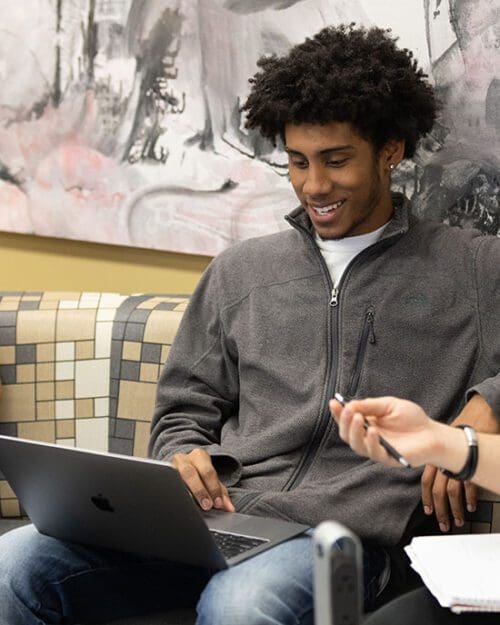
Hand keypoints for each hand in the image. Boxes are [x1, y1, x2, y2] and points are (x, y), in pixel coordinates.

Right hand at [171, 448, 234, 511]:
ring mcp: (171, 466)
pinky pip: (169, 486)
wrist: (180, 464)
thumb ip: (221, 492)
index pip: (207, 472)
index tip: (218, 503)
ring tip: (193, 506)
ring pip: (176, 479)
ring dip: (186, 494)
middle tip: (207, 506)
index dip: (213, 488)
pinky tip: (180, 503)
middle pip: (191, 473)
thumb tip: (230, 508)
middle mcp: (184, 459)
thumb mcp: (210, 479)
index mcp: (199, 456)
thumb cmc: (199, 473)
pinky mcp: (163, 476)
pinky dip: (175, 495)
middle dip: (200, 491)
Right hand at [330, 396, 435, 466]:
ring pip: (357, 445)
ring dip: (354, 432)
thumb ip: (370, 405)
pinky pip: (374, 453)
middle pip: (347, 434)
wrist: (433, 433)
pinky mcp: (388, 458)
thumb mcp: (389, 404)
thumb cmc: (411, 418)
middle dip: (344, 422)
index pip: (347, 420)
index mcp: (366, 424)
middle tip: (347, 411)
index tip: (334, 403)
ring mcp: (376, 449)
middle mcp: (368, 438)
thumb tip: (349, 405)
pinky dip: (371, 442)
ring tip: (358, 419)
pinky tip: (373, 431)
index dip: (338, 413)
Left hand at [421, 394, 498, 531]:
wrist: (477, 415)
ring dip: (454, 508)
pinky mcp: (472, 463)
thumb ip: (438, 457)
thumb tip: (434, 474)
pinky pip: (469, 484)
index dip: (426, 498)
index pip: (426, 481)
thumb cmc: (460, 429)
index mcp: (435, 457)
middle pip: (437, 489)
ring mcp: (458, 462)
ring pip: (452, 490)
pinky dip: (469, 497)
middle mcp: (444, 461)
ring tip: (457, 520)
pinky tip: (470, 506)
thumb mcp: (443, 441)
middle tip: (443, 524)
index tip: (428, 511)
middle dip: (439, 509)